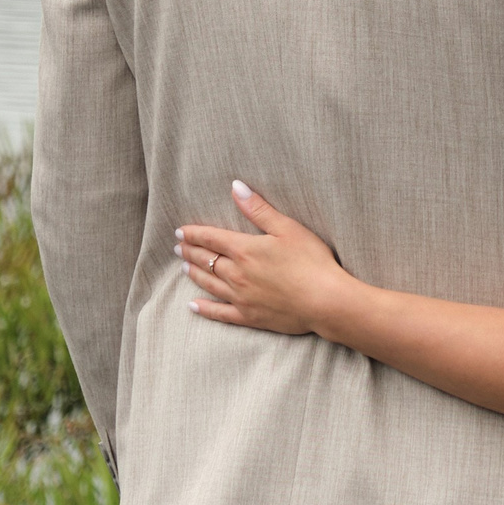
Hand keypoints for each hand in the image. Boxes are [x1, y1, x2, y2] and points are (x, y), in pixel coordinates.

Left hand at [176, 182, 354, 335]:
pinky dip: (204, 309)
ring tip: (184, 269)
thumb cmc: (311, 261)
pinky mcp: (249, 317)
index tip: (180, 231)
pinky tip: (193, 305)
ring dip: (195, 274)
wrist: (325, 301)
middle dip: (191, 252)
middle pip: (207, 260)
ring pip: (210, 284)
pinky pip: (220, 313)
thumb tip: (235, 187)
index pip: (212, 238)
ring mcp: (241, 297)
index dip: (194, 233)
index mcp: (245, 250)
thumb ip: (258, 209)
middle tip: (179, 248)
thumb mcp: (287, 228)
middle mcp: (237, 274)